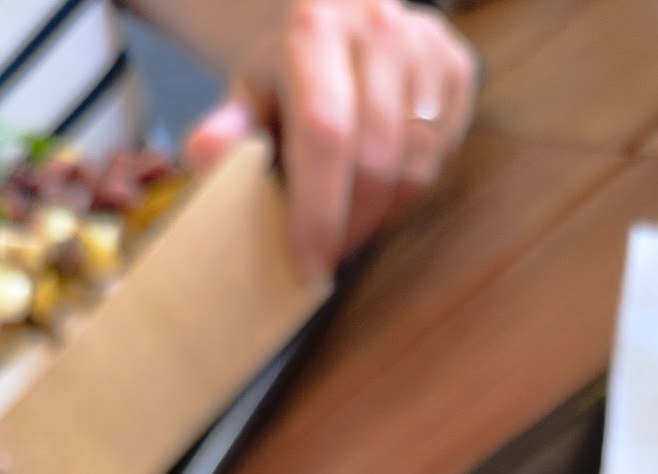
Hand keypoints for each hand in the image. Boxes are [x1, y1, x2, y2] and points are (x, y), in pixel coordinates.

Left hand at [186, 0, 477, 274]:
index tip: (310, 266)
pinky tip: (381, 192)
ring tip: (351, 228)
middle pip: (375, 160)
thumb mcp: (248, 93)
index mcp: (314, 30)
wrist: (341, 19)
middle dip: (351, 226)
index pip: (325, 135)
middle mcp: (377, 28)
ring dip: (382, 217)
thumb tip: (201, 156)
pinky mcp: (456, 66)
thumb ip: (226, 128)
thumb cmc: (288, 74)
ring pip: (415, 168)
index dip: (319, 210)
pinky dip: (410, 192)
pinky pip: (442, 157)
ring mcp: (424, 45)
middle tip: (328, 257)